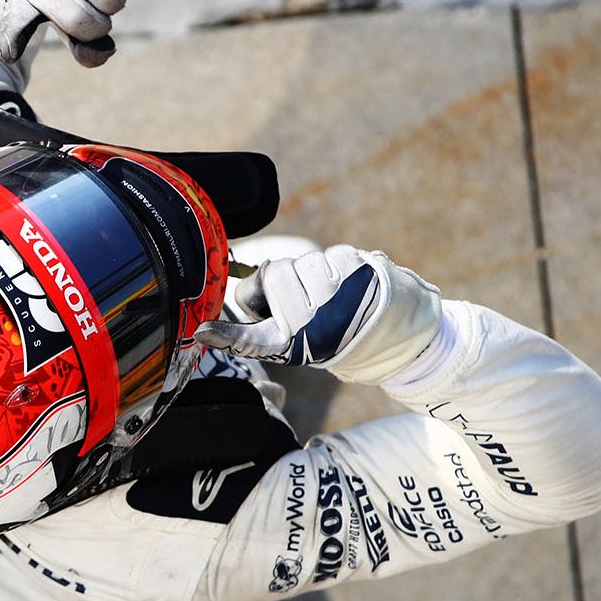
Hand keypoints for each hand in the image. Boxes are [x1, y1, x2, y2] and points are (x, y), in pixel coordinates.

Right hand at [194, 246, 442, 384]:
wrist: (398, 335)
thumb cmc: (334, 337)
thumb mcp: (294, 344)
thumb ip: (254, 332)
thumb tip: (203, 333)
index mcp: (295, 345)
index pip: (253, 339)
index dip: (226, 336)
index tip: (203, 332)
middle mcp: (315, 323)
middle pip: (271, 275)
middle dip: (280, 284)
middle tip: (302, 304)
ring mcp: (339, 294)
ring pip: (299, 261)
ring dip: (309, 273)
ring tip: (329, 295)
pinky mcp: (358, 269)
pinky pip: (327, 255)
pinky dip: (334, 266)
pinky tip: (348, 284)